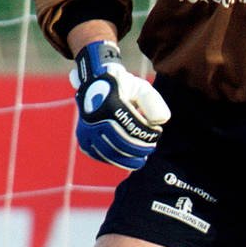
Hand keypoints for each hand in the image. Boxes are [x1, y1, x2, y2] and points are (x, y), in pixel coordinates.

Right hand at [69, 41, 169, 169]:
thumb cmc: (123, 88)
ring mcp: (86, 132)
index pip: (132, 127)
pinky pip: (102, 156)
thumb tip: (161, 121)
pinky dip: (116, 160)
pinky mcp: (84, 141)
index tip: (158, 132)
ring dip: (129, 159)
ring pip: (110, 154)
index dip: (147, 134)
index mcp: (108, 105)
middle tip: (151, 147)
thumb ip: (152, 101)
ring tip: (142, 158)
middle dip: (139, 148)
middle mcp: (94, 120)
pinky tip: (129, 159)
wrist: (95, 86)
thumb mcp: (140, 88)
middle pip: (121, 143)